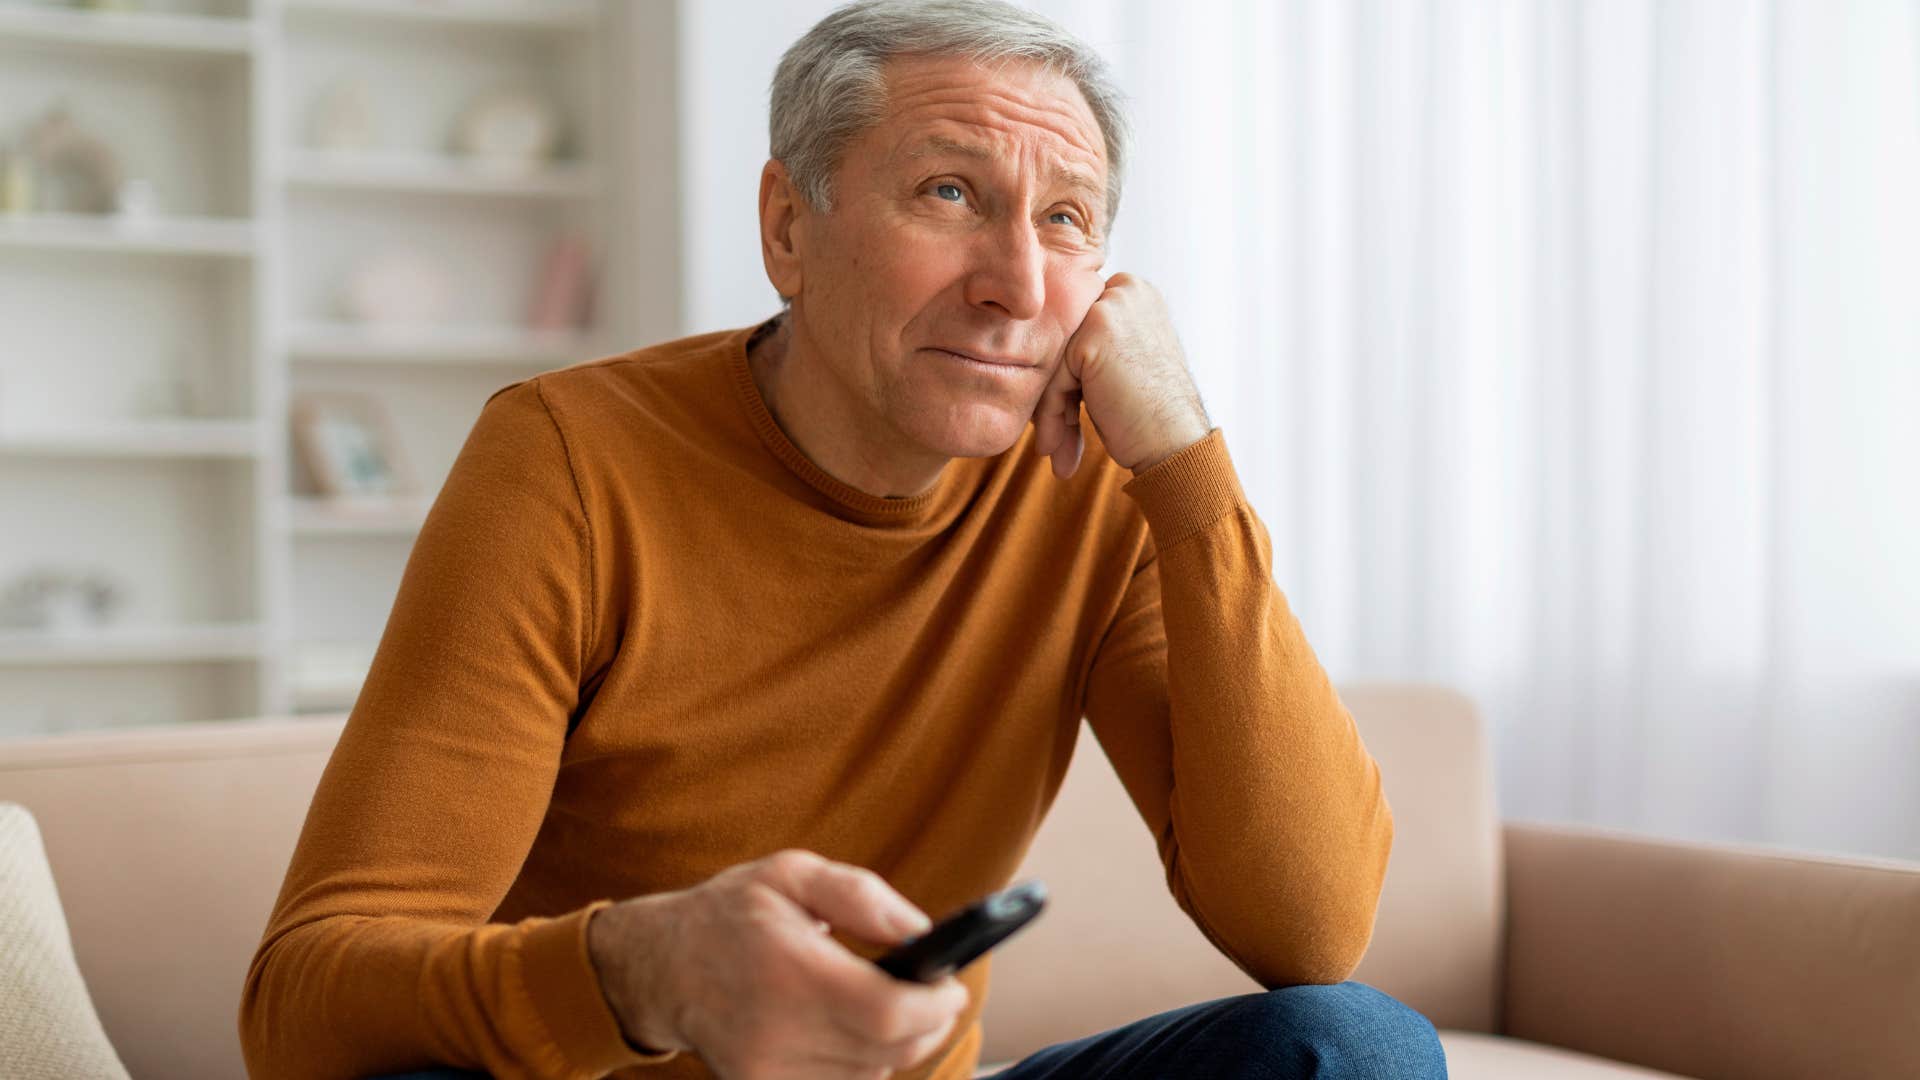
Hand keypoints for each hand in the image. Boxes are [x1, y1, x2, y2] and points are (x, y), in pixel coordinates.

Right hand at [588, 850, 968, 1078]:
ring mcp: (767, 1068)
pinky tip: (852, 1030)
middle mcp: (776, 1026)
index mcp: (788, 966)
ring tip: (886, 1006)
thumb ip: (861, 895)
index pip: (885, 1011)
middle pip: (887, 1050)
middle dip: (927, 1024)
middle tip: (934, 995)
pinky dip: (862, 1063)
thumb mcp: (793, 874)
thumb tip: (920, 931)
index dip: (934, 1005)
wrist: (662, 966)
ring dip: (895, 1045)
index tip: (950, 986)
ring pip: (870, 1074)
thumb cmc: (733, 912)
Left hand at [1031, 272, 1211, 478]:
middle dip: (1053, 390)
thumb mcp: (1122, 360)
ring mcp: (1110, 307)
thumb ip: (1089, 342)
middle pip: (1061, 340)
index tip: (1059, 413)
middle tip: (1050, 437)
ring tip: (1053, 447)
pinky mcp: (1094, 333)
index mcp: (1133, 291)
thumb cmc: (1149, 412)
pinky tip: (1053, 446)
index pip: (1074, 326)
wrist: (1176, 443)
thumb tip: (1032, 350)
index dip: (1063, 373)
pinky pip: (1053, 376)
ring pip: (1053, 359)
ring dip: (1049, 408)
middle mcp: (1125, 289)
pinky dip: (1050, 414)